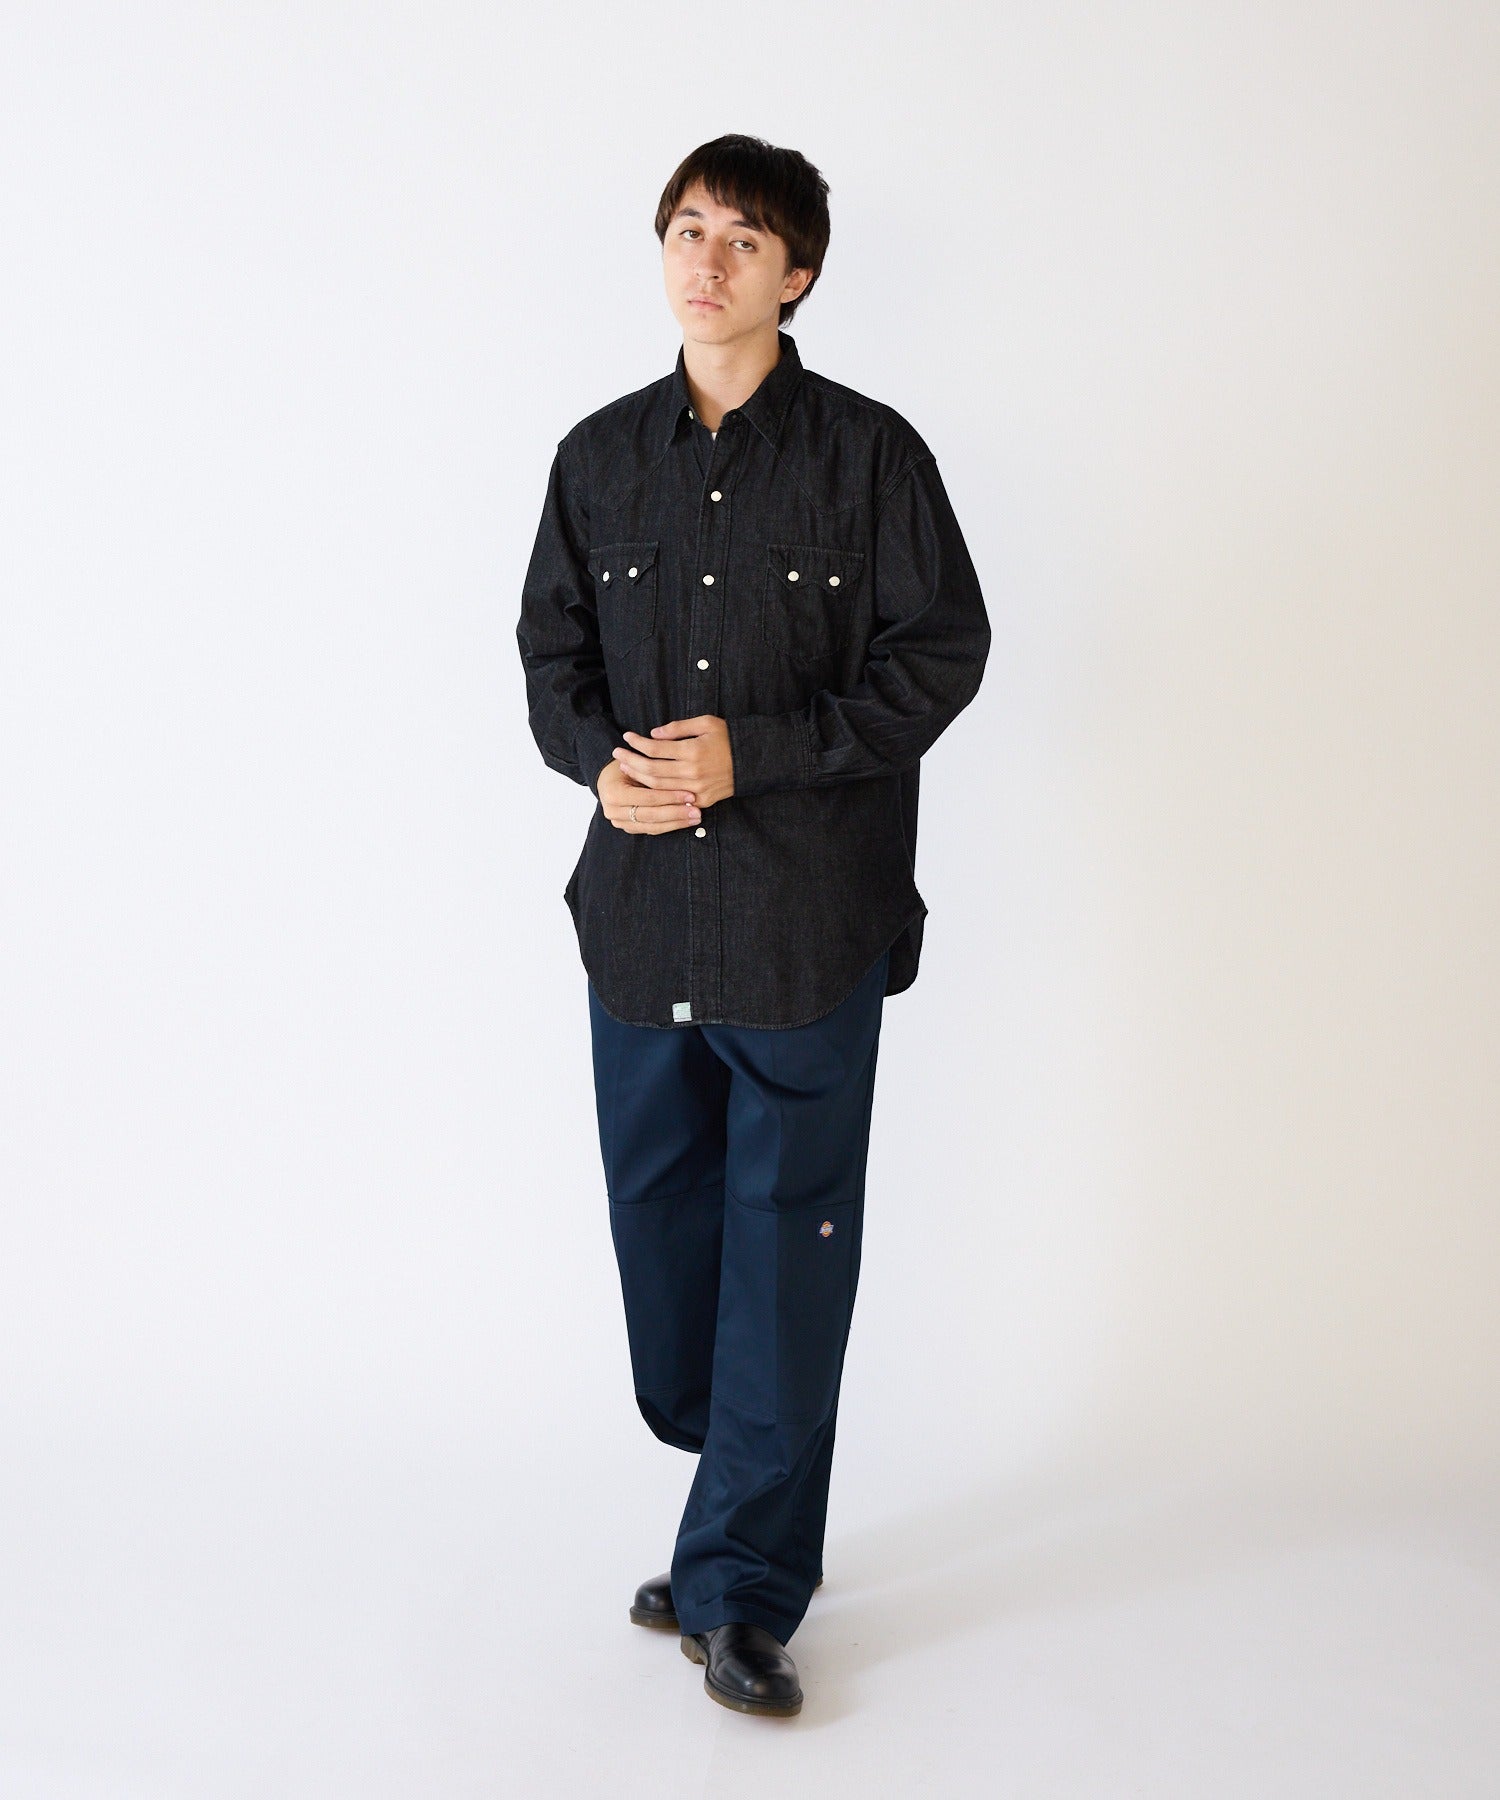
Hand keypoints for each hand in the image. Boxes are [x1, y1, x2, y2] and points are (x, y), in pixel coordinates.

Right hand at [598, 756, 701, 833]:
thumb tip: (678, 773)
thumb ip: (651, 769)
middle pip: (650, 815)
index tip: (691, 794)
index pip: (647, 797)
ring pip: (652, 826)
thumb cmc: (626, 762)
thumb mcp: (636, 761)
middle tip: (697, 811)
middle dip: (676, 813)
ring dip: (676, 823)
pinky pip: (652, 830)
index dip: (670, 797)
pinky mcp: (628, 828)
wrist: (609, 775)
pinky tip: (685, 822)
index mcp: (613, 793)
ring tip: (695, 818)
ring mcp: (619, 822)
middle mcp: (612, 811)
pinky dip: (670, 826)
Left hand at [610, 714, 735, 807]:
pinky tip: (645, 786)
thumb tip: (653, 734)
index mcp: (693, 751)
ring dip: (639, 777)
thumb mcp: (706, 723)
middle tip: (617, 753)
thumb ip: (678, 728)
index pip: (656, 748)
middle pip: (652, 770)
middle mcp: (693, 772)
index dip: (638, 742)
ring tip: (626, 767)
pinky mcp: (702, 801)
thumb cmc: (728, 738)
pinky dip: (657, 793)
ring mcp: (696, 789)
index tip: (626, 736)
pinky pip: (673, 799)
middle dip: (631, 760)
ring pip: (659, 787)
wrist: (753, 762)